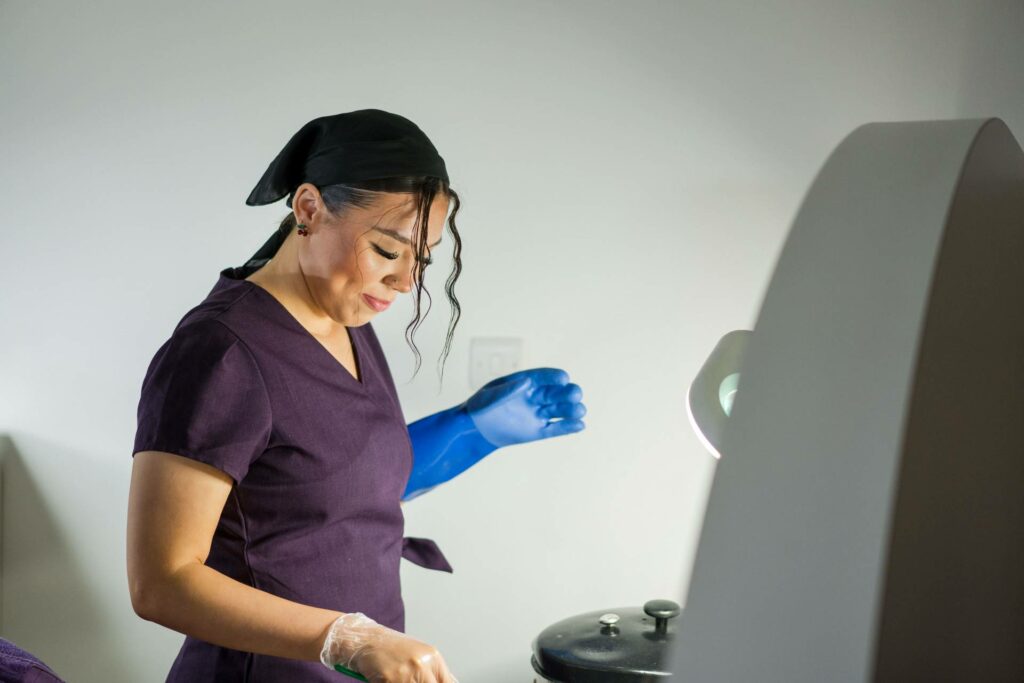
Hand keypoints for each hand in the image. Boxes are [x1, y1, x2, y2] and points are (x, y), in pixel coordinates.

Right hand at [321, 612, 458, 682]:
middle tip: (410, 682)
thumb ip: (431, 673)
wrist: (364, 639)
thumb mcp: (417, 656)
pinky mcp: (392, 678)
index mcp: (433, 657)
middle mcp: (424, 663)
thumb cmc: (390, 649)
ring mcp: (408, 672)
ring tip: (397, 678)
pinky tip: (387, 679)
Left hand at [463, 367, 585, 447]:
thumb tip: (527, 382)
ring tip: (581, 410)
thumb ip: (507, 390)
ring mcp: (538, 414)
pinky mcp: (539, 431)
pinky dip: (568, 427)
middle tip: (576, 394)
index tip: (564, 378)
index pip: (543, 377)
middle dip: (567, 393)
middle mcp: (535, 397)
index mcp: (525, 382)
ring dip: (571, 410)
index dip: (554, 377)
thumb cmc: (481, 407)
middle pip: (556, 393)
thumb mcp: (489, 397)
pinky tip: (580, 425)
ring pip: (559, 411)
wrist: (477, 429)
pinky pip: (556, 429)